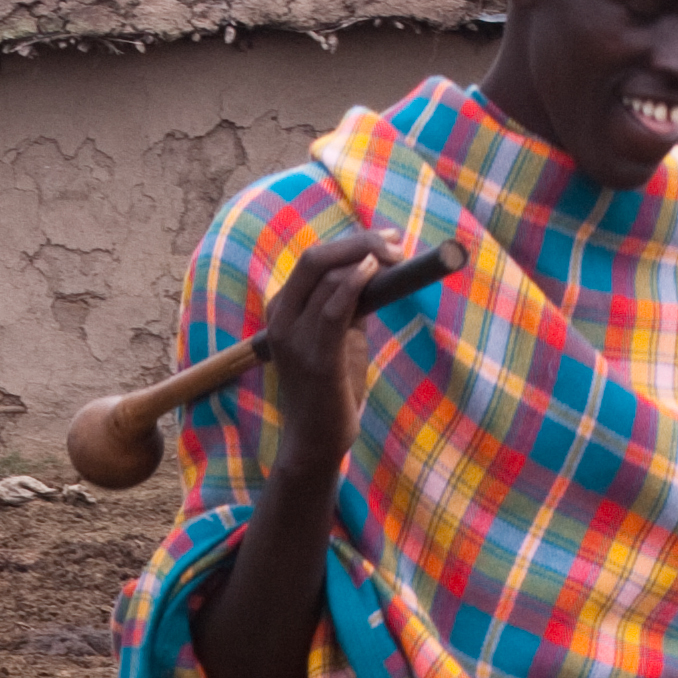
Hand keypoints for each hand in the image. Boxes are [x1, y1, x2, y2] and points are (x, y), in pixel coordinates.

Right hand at [256, 229, 402, 473]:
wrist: (316, 439)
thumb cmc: (331, 388)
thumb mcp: (338, 337)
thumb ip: (348, 305)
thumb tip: (376, 271)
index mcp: (282, 310)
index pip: (315, 260)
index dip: (353, 242)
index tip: (388, 238)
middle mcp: (280, 319)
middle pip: (315, 259)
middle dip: (358, 243)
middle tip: (395, 244)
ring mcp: (293, 339)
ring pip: (327, 278)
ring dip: (367, 261)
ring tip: (397, 260)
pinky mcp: (315, 358)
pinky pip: (333, 308)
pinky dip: (354, 282)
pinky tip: (374, 271)